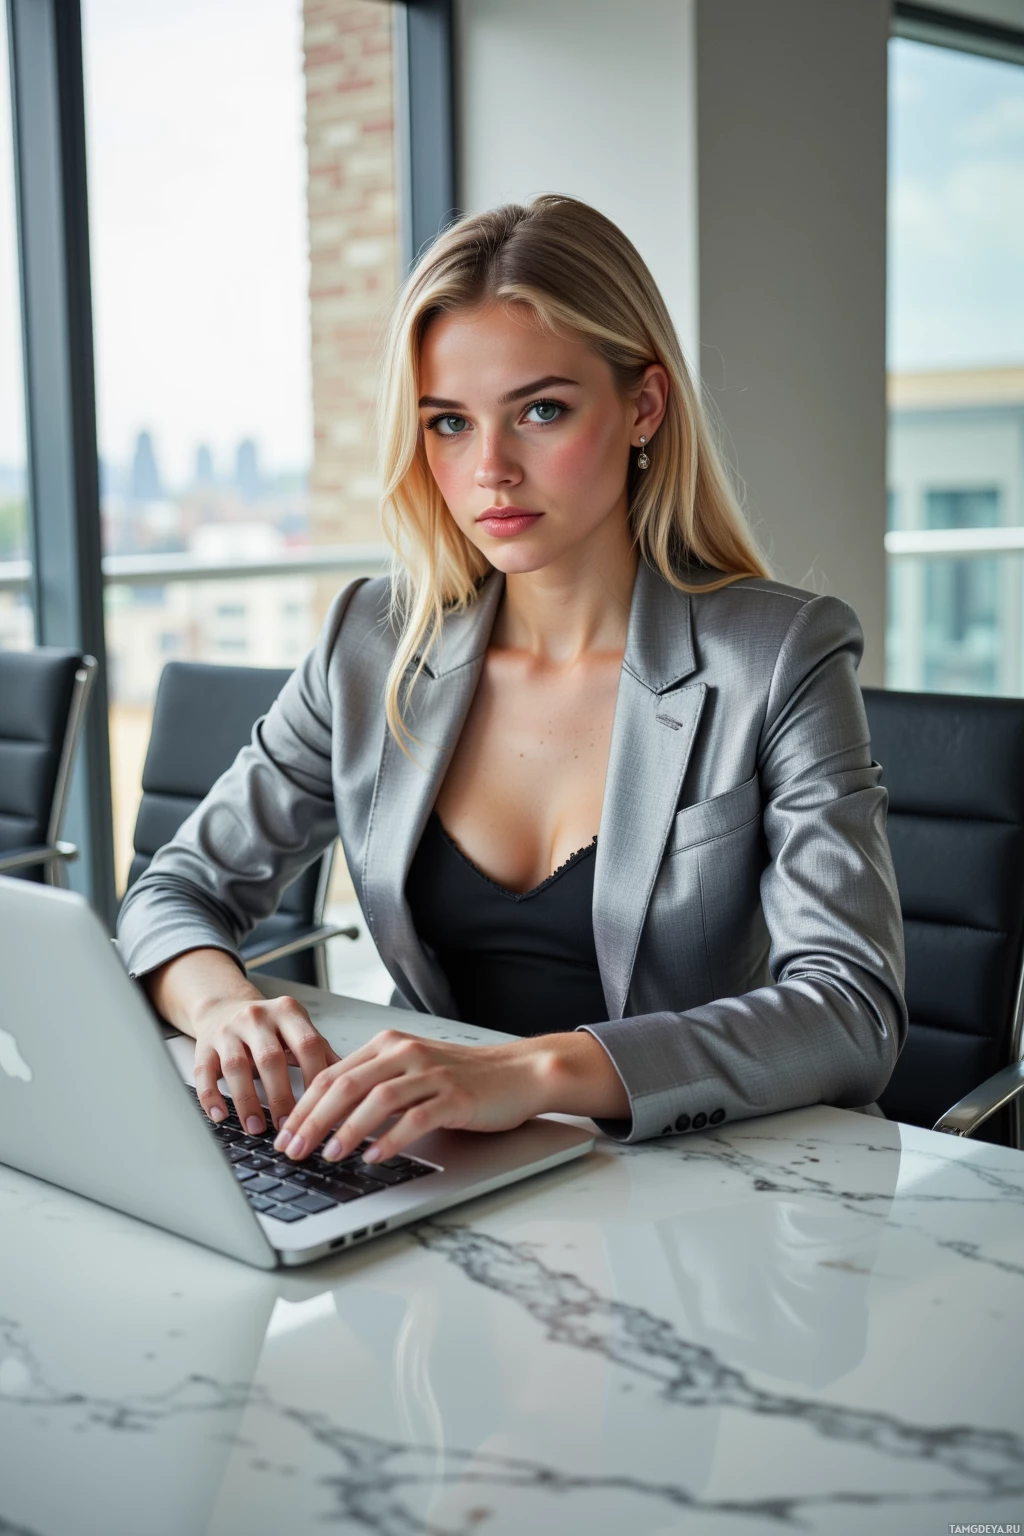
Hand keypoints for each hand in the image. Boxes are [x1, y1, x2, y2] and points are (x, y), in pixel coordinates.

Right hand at [193, 993, 339, 1134]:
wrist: (224, 1005)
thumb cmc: (269, 1026)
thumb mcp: (299, 1029)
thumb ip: (322, 1054)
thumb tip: (353, 1085)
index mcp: (287, 1012)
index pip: (307, 1045)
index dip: (315, 1078)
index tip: (322, 1109)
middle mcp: (257, 1017)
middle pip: (271, 1059)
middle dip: (281, 1097)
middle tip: (289, 1128)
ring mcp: (228, 1030)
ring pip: (236, 1067)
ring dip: (247, 1101)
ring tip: (257, 1129)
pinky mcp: (204, 1045)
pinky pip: (205, 1072)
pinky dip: (210, 1096)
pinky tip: (220, 1116)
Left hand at [273, 1028, 547, 1163]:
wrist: (519, 1072)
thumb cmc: (464, 1077)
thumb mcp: (411, 1071)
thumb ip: (375, 1085)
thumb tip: (329, 1119)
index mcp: (388, 1044)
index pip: (333, 1074)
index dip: (304, 1105)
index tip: (284, 1134)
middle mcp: (405, 1053)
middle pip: (346, 1085)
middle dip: (313, 1120)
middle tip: (293, 1149)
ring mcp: (430, 1073)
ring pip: (376, 1099)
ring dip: (346, 1130)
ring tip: (328, 1155)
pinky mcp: (454, 1096)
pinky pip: (415, 1117)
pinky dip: (390, 1138)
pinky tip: (374, 1156)